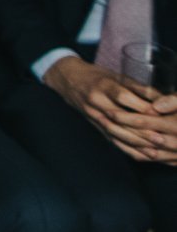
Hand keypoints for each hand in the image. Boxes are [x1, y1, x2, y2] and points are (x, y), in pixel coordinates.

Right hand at [46, 57, 176, 161]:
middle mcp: (96, 102)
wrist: (68, 81)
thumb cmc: (97, 76)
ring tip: (155, 150)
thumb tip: (162, 99)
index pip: (123, 97)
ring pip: (116, 132)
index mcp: (102, 86)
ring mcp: (94, 116)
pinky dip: (128, 149)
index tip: (160, 113)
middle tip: (161, 138)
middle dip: (141, 130)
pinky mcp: (95, 126)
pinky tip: (142, 155)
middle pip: (120, 119)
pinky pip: (112, 140)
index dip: (141, 106)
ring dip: (136, 143)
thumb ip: (139, 88)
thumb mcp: (117, 76)